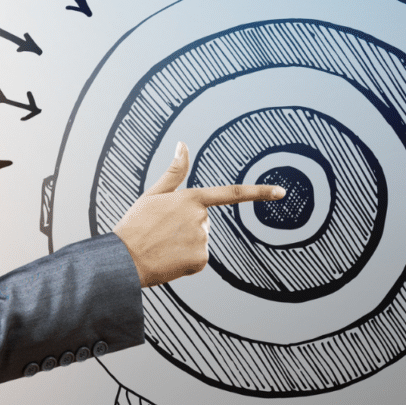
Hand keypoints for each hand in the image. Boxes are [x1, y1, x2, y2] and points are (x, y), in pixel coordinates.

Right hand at [113, 142, 284, 287]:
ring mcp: (203, 240)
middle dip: (185, 226)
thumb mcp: (153, 194)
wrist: (123, 259)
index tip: (282, 192)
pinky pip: (198, 258)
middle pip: (203, 221)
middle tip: (161, 232)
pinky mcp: (201, 260)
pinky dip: (184, 260)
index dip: (260, 192)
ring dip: (183, 243)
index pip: (232, 193)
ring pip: (200, 240)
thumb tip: (183, 144)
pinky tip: (168, 259)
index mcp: (191, 198)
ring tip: (162, 245)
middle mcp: (201, 218)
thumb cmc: (135, 224)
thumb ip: (175, 171)